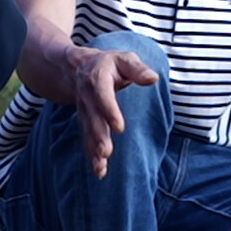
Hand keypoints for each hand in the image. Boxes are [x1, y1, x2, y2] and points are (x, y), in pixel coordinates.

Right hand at [68, 47, 158, 177]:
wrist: (77, 68)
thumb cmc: (109, 64)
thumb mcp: (124, 59)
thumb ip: (137, 69)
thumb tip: (153, 78)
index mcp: (98, 79)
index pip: (103, 95)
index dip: (109, 111)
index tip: (119, 128)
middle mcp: (87, 97)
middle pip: (93, 119)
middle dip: (99, 136)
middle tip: (106, 153)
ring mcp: (84, 112)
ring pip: (88, 132)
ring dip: (93, 150)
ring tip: (101, 167)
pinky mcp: (85, 123)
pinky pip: (86, 139)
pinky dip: (91, 155)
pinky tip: (99, 171)